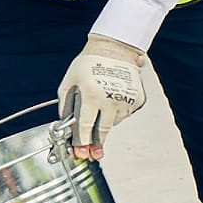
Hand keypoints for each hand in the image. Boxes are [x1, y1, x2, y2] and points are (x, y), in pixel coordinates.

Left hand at [58, 34, 145, 161]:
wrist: (115, 48)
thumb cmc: (89, 63)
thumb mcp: (70, 80)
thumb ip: (65, 104)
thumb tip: (66, 126)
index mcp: (91, 94)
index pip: (85, 126)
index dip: (82, 142)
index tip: (81, 154)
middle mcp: (110, 99)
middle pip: (102, 130)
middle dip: (96, 144)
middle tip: (94, 154)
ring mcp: (126, 100)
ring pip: (114, 122)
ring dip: (105, 121)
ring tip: (101, 104)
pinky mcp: (137, 100)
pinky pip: (124, 114)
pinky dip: (117, 111)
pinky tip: (112, 98)